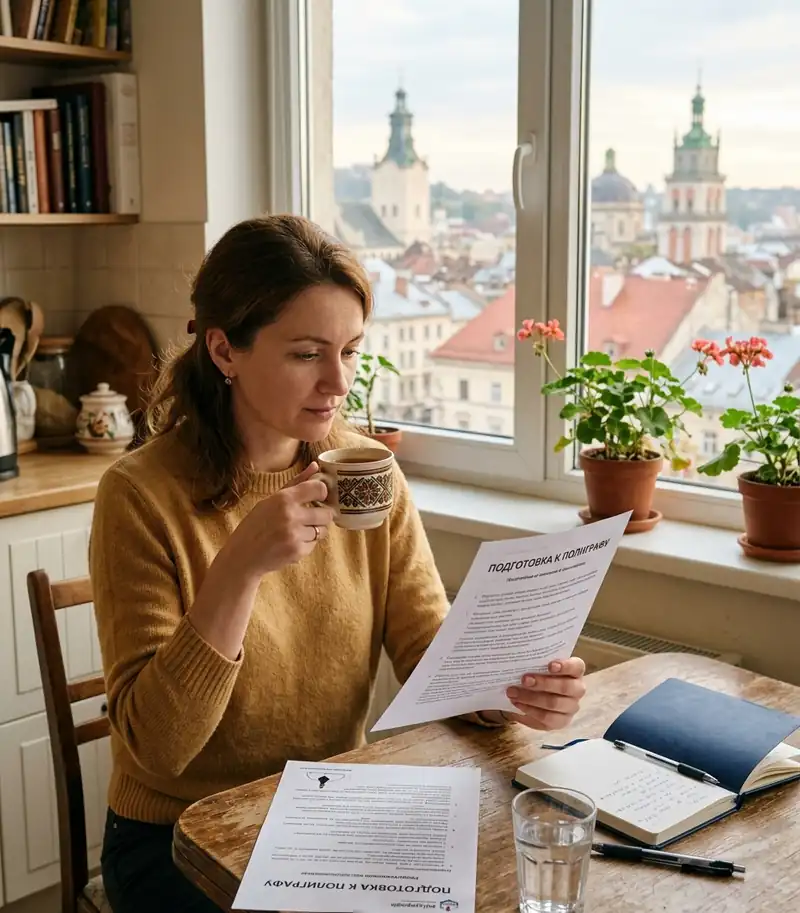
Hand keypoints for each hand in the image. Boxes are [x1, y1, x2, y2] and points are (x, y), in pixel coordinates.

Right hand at [223, 462, 333, 581]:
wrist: (242, 555)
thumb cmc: (255, 525)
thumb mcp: (271, 500)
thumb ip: (296, 483)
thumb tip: (316, 466)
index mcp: (284, 498)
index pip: (319, 489)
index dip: (322, 493)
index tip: (318, 497)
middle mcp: (291, 515)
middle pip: (327, 513)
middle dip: (321, 516)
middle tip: (308, 518)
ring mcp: (295, 535)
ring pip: (322, 530)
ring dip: (313, 531)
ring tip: (296, 531)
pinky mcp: (297, 551)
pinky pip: (314, 545)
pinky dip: (306, 544)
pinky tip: (291, 542)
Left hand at [493, 657, 586, 730]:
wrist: (533, 697)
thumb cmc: (537, 674)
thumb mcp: (537, 666)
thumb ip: (535, 662)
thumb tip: (518, 658)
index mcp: (575, 671)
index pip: (577, 667)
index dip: (565, 666)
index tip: (550, 665)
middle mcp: (577, 689)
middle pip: (566, 687)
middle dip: (543, 683)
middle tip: (524, 679)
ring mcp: (571, 707)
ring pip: (555, 704)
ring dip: (532, 698)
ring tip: (513, 692)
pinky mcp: (561, 722)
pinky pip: (547, 718)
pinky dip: (530, 710)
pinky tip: (517, 703)